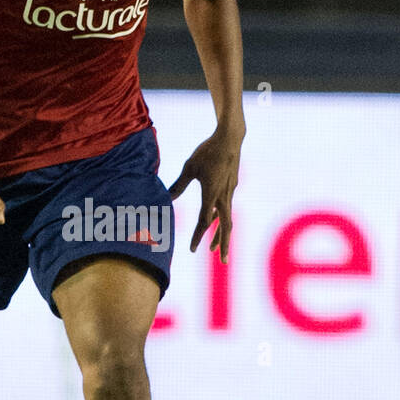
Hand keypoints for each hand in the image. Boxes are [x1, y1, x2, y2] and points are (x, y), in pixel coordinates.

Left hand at [168, 125, 244, 261]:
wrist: (230, 138)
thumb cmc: (207, 151)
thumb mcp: (189, 167)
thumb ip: (178, 184)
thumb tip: (167, 198)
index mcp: (211, 194)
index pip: (203, 220)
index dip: (197, 236)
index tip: (192, 250)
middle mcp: (223, 196)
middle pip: (225, 226)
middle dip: (224, 244)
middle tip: (224, 261)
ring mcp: (230, 192)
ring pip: (227, 219)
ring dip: (221, 235)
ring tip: (215, 250)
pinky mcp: (232, 186)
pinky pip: (226, 207)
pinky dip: (220, 218)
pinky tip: (215, 221)